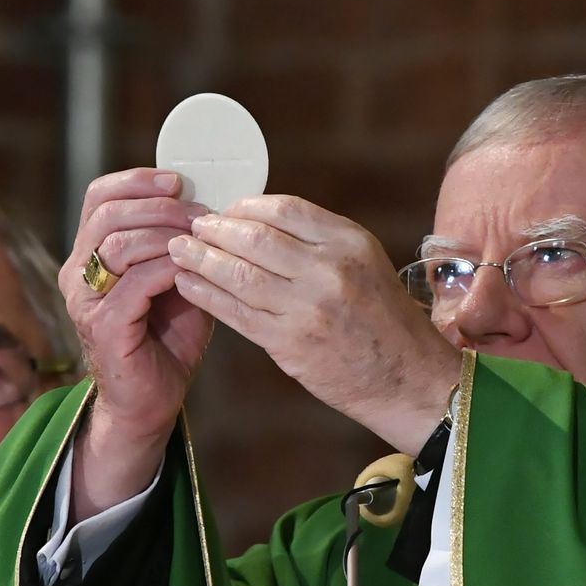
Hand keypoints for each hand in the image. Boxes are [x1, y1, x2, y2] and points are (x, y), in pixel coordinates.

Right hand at [60, 168, 212, 518]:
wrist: (151, 403)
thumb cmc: (166, 341)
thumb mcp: (177, 281)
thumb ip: (182, 245)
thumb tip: (212, 206)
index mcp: (89, 256)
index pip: (99, 198)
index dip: (136, 180)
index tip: (177, 181)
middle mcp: (77, 274)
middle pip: (107, 213)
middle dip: (159, 205)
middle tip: (200, 212)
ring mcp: (85, 301)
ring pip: (117, 243)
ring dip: (166, 233)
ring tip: (201, 238)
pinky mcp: (103, 326)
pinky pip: (134, 282)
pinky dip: (168, 268)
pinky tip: (192, 271)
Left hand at [166, 195, 461, 454]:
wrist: (406, 378)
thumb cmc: (381, 317)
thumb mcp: (363, 261)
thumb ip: (316, 241)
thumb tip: (255, 222)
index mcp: (349, 242)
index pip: (283, 209)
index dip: (245, 208)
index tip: (225, 211)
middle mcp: (329, 271)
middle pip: (255, 238)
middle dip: (215, 230)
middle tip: (191, 227)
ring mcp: (308, 309)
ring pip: (238, 275)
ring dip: (201, 260)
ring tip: (179, 251)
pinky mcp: (289, 344)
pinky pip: (236, 313)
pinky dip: (206, 295)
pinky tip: (188, 284)